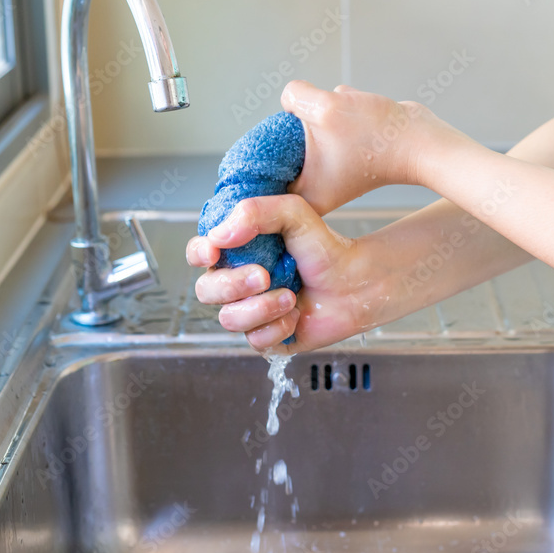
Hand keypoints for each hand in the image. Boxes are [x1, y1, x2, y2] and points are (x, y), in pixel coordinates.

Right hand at [186, 194, 388, 352]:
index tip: (213, 250)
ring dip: (261, 308)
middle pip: (207, 290)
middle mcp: (238, 283)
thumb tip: (219, 235)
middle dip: (233, 285)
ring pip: (228, 319)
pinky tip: (297, 315)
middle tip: (265, 276)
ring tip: (291, 296)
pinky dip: (278, 328)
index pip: (199, 252)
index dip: (198, 253)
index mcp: (237, 252)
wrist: (355, 283)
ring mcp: (250, 311)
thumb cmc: (325, 248)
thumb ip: (255, 212)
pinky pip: (254, 340)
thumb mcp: (293, 213)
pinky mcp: (267, 337)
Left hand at [281, 80, 464, 214]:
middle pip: (281, 152)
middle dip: (293, 130)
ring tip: (346, 123)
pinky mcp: (343, 153)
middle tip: (308, 122)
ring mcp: (330, 170)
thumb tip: (290, 96)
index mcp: (305, 196)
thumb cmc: (377, 135)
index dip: (257, 159)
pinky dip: (335, 112)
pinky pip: (324, 125)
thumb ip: (294, 96)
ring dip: (319, 116)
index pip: (263, 181)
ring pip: (305, 132)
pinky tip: (356, 114)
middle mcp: (316, 189)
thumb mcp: (323, 107)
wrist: (421, 138)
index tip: (263, 138)